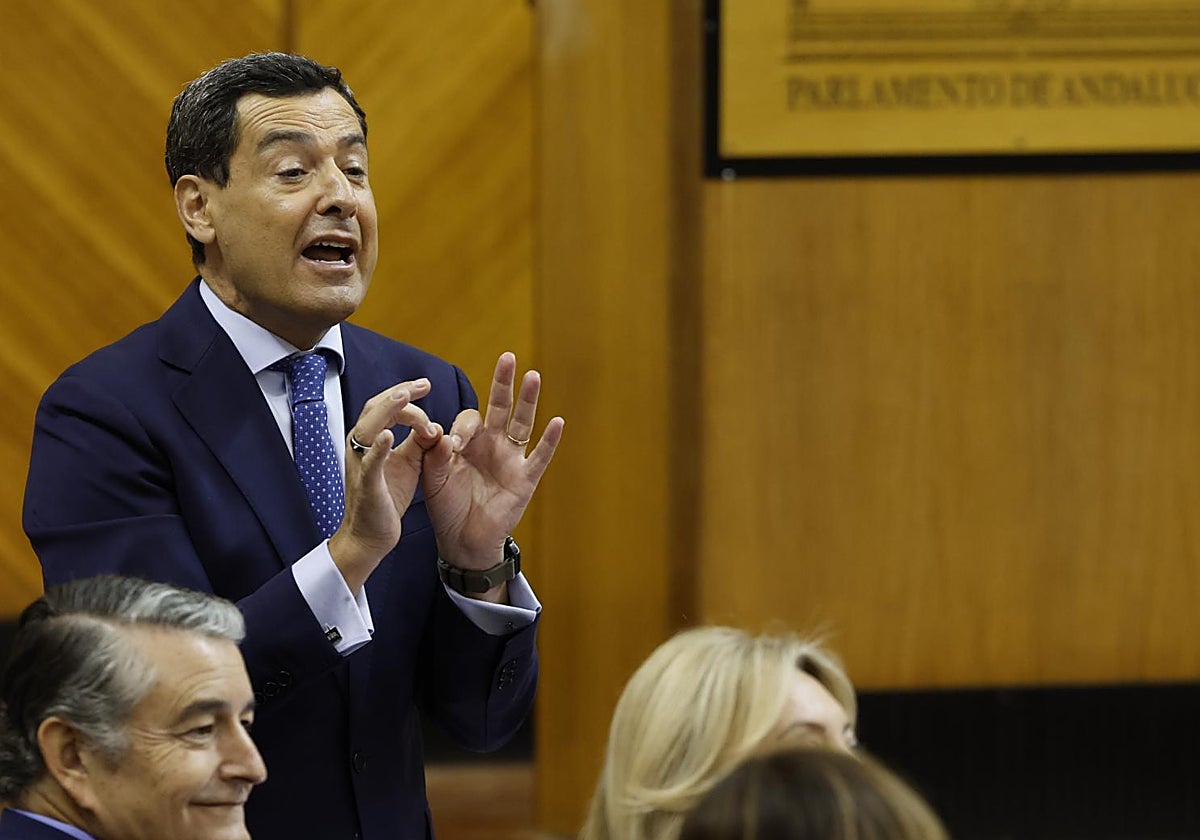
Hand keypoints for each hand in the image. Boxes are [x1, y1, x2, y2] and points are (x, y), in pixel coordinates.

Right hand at [328, 378, 442, 592]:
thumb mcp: (409, 461)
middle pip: (375, 408)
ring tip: (405, 396)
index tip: (425, 386)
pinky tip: (389, 435)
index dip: (405, 393)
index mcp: (372, 439)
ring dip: (388, 411)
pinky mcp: (367, 485)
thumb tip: (434, 424)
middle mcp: (362, 446)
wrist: (371, 534)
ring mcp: (361, 464)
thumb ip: (419, 440)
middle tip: (423, 384)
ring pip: (368, 428)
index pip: (386, 406)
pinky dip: (378, 448)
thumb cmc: (388, 495)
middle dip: (399, 393)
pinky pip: (369, 463)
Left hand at [421, 353, 564, 595]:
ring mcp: (511, 459)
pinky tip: (558, 422)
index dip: (462, 428)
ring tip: (533, 376)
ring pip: (523, 423)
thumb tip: (440, 434)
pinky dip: (550, 441)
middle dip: (503, 382)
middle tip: (508, 357)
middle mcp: (492, 444)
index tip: (453, 445)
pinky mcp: (524, 479)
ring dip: (528, 400)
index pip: (469, 419)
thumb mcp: (433, 478)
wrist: (462, 539)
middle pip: (500, 407)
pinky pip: (539, 456)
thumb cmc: (446, 506)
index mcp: (468, 441)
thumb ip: (434, 455)